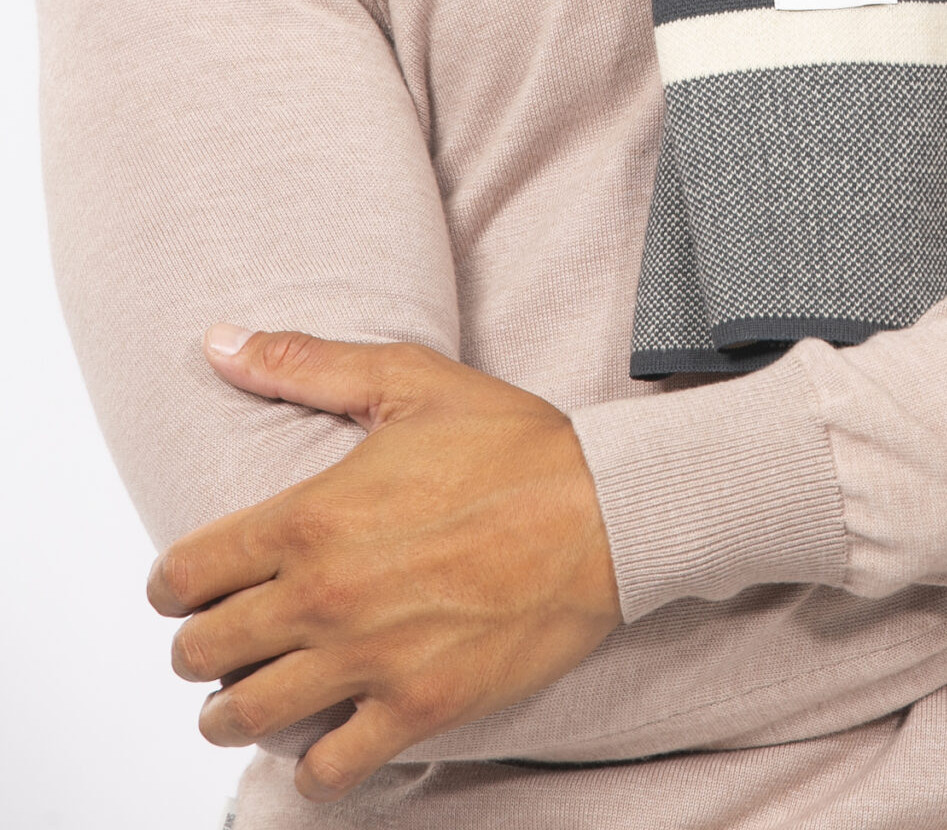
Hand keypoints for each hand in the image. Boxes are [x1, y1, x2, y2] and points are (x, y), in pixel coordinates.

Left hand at [147, 328, 619, 803]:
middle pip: (201, 653)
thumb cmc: (515, 445)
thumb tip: (218, 343)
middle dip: (198, 647)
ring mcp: (368, 660)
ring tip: (249, 697)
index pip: (184, 574)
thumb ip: (305, 363)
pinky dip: (313, 768)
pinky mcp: (418, 708)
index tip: (188, 586)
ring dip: (234, 711)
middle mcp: (324, 597)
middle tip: (221, 638)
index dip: (173, 583)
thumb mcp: (408, 381)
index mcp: (310, 518)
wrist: (605, 513)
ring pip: (245, 717)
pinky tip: (322, 741)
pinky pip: (329, 769)